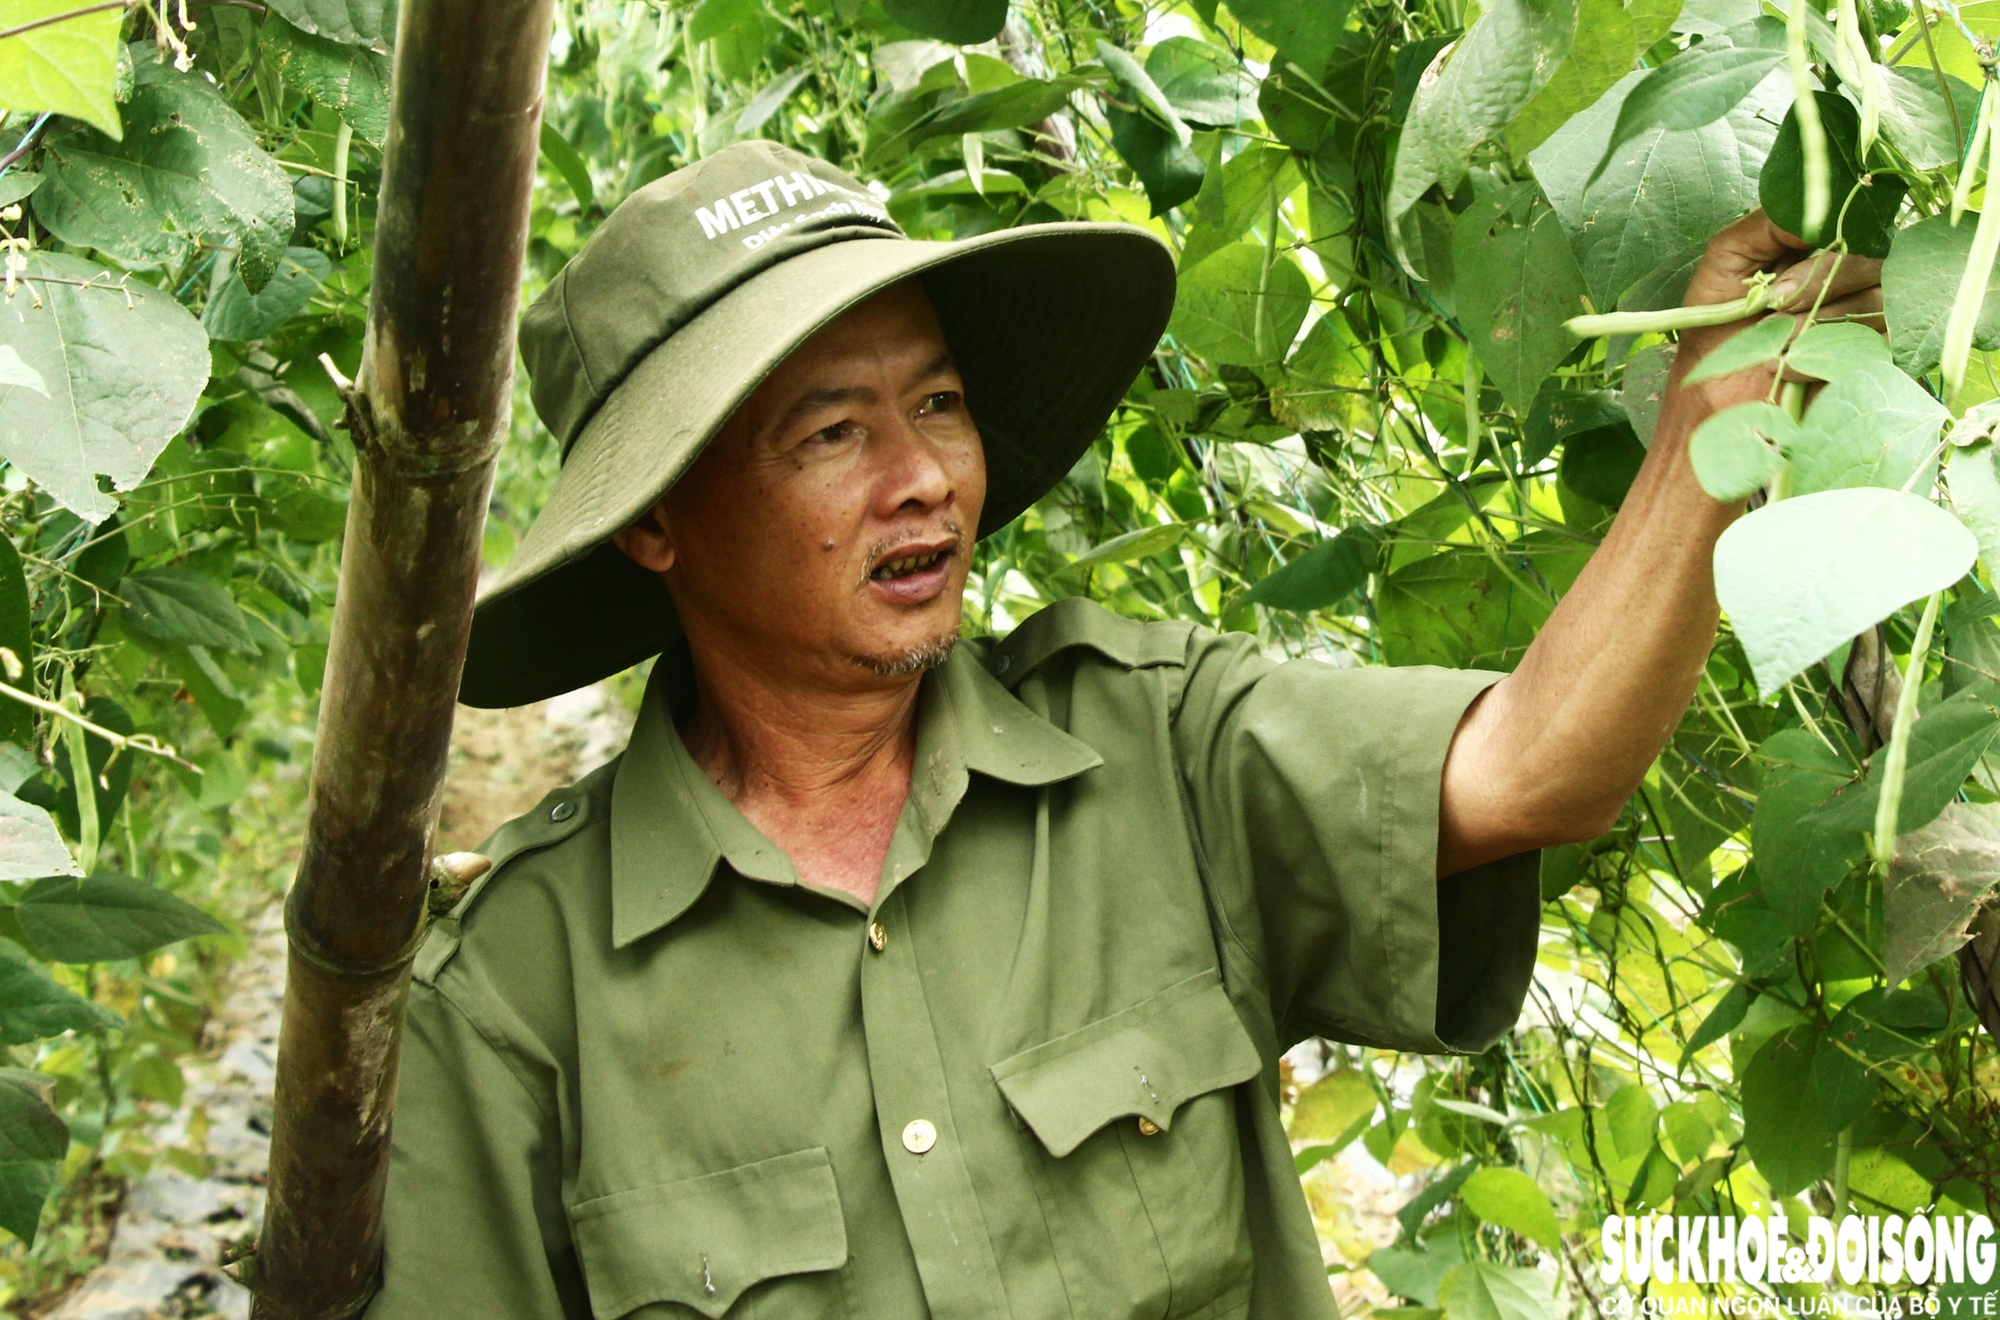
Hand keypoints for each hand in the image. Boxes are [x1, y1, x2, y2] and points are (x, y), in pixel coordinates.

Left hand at [1668, 209, 1886, 418]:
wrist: (1708, 391)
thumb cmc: (1716, 322)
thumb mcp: (1727, 258)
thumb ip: (1767, 224)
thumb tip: (1816, 211)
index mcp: (1828, 246)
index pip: (1862, 224)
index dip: (1830, 244)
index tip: (1783, 275)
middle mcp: (1858, 278)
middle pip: (1876, 262)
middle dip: (1816, 285)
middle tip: (1772, 306)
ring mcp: (1870, 320)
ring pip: (1877, 304)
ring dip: (1813, 325)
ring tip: (1771, 342)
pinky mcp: (1872, 360)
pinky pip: (1873, 346)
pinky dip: (1820, 358)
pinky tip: (1785, 368)